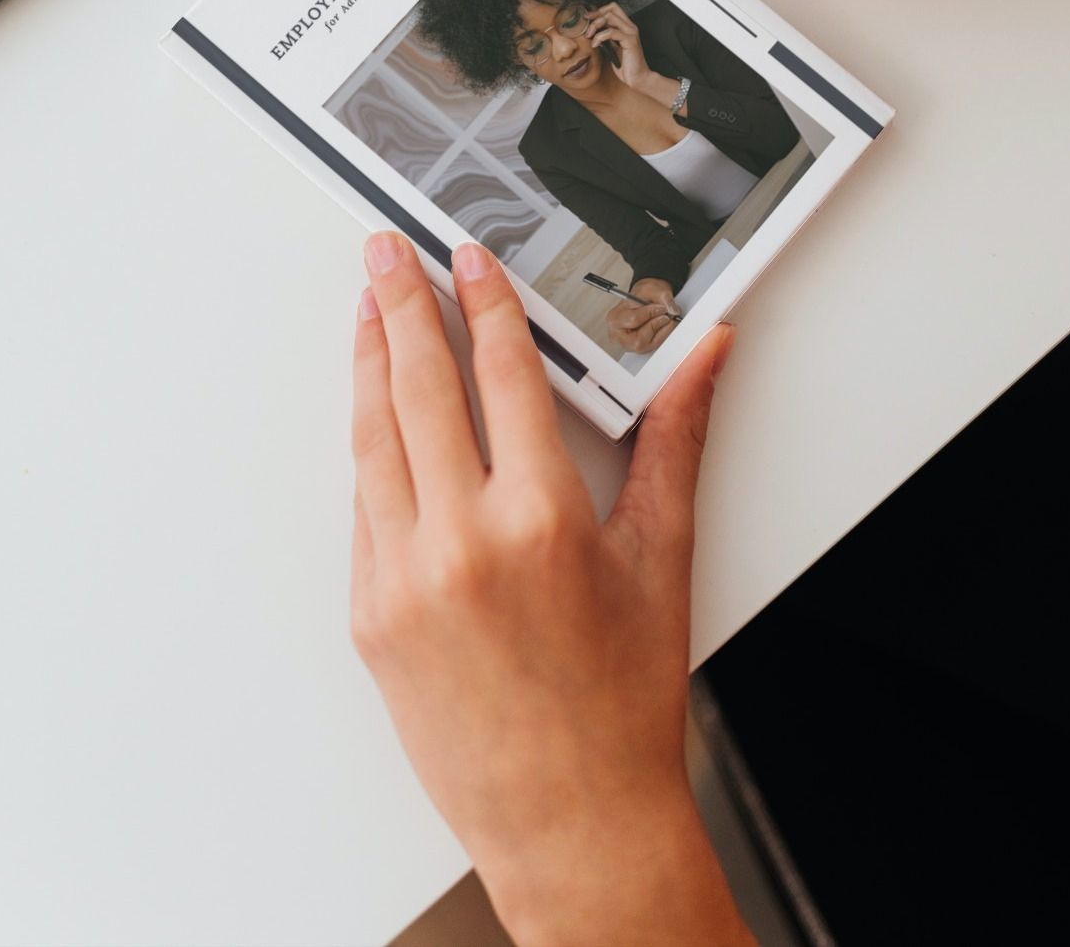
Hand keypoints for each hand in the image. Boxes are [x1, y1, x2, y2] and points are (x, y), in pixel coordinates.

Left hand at [351, 233, 751, 946]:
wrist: (568, 818)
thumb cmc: (621, 698)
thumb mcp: (662, 559)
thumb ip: (676, 440)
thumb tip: (706, 356)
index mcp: (540, 519)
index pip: (501, 373)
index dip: (484, 304)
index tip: (466, 260)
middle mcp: (461, 541)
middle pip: (419, 388)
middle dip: (400, 306)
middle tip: (384, 251)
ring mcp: (402, 579)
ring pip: (373, 441)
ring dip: (366, 366)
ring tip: (365, 310)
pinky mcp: (369, 614)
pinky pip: (364, 509)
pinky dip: (368, 450)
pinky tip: (372, 415)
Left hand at [587, 0, 651, 89]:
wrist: (637, 77)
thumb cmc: (626, 65)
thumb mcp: (612, 48)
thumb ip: (606, 37)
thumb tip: (592, 30)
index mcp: (626, 27)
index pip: (612, 8)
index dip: (598, 11)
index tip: (587, 19)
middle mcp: (630, 27)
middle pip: (610, 10)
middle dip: (595, 17)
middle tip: (587, 30)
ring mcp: (631, 32)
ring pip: (610, 18)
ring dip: (595, 26)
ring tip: (590, 37)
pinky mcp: (630, 41)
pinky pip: (611, 32)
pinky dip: (600, 37)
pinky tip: (595, 45)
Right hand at [607, 278, 682, 353]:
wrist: (645, 299)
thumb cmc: (643, 296)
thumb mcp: (652, 289)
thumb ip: (664, 297)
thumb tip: (672, 310)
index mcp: (615, 317)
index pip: (634, 319)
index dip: (651, 314)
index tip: (662, 308)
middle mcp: (617, 334)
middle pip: (638, 339)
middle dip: (655, 326)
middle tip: (666, 316)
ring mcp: (627, 344)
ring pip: (646, 346)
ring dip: (660, 333)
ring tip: (665, 321)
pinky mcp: (638, 348)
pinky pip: (652, 347)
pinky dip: (661, 337)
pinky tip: (663, 327)